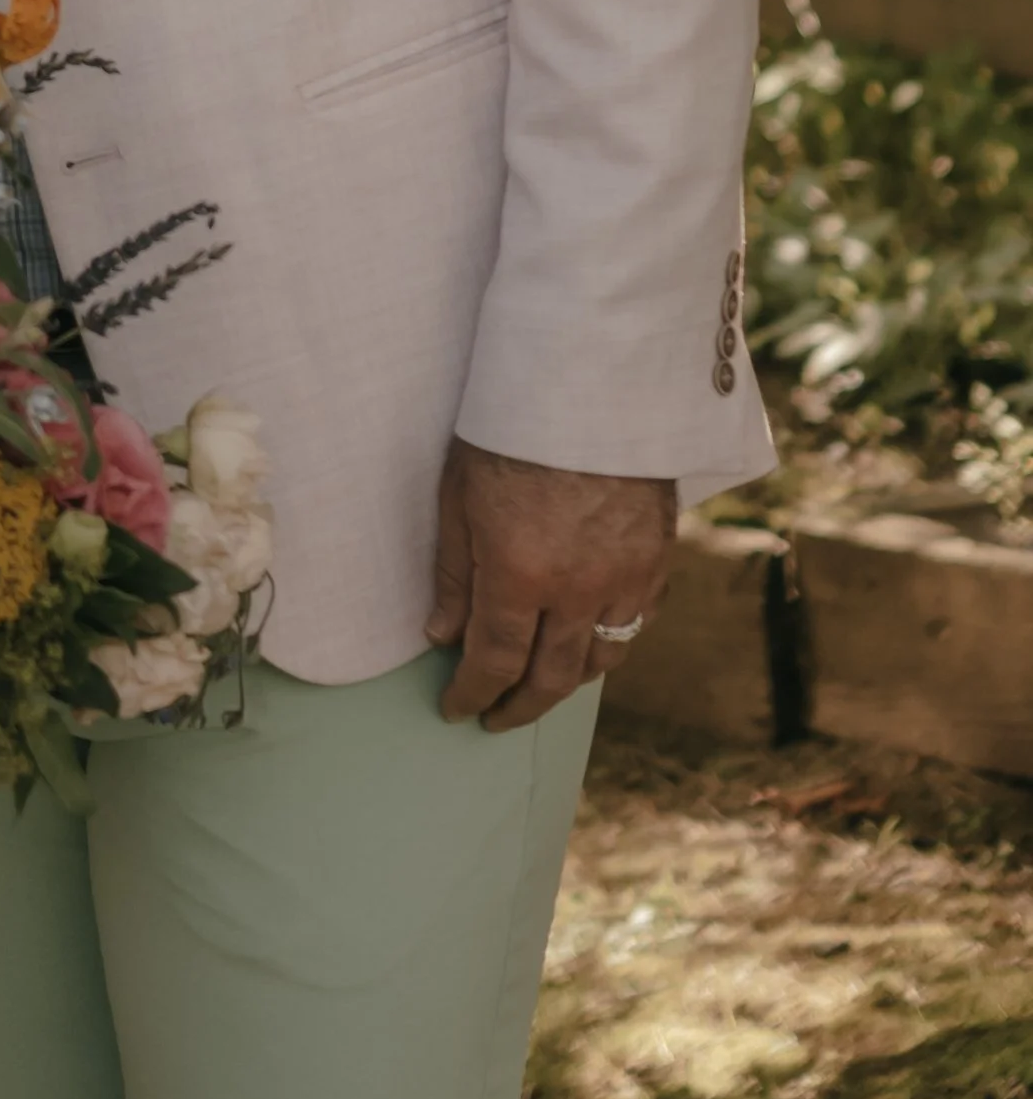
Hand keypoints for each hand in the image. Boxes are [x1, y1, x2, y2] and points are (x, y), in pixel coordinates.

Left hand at [426, 436, 674, 730]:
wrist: (592, 380)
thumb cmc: (511, 428)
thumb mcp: (459, 494)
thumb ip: (452, 572)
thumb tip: (441, 636)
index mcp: (520, 574)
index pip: (494, 661)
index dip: (472, 694)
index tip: (456, 709)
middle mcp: (578, 590)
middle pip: (551, 678)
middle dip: (519, 707)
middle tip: (496, 718)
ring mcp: (625, 578)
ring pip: (601, 659)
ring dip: (568, 680)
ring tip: (541, 684)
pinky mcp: (657, 558)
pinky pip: (638, 622)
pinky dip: (612, 641)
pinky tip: (592, 639)